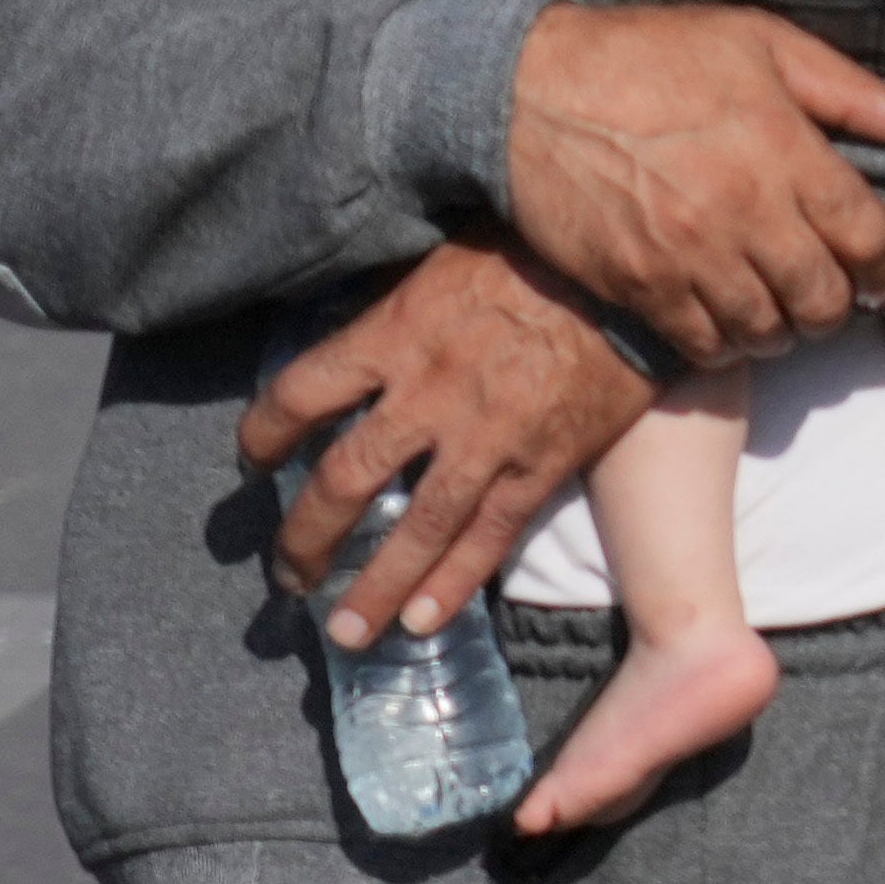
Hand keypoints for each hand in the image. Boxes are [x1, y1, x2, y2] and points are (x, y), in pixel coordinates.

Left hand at [244, 242, 651, 644]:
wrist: (631, 275)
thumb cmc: (536, 250)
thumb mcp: (443, 259)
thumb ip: (398, 304)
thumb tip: (360, 330)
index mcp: (394, 334)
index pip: (300, 394)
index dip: (263, 435)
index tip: (253, 460)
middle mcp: (428, 395)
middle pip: (344, 479)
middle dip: (307, 537)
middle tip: (287, 576)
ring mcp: (486, 438)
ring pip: (417, 527)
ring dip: (375, 588)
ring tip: (347, 633)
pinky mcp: (541, 466)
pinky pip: (490, 537)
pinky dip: (454, 584)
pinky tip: (422, 622)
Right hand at [504, 1, 884, 369]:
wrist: (526, 90)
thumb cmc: (648, 57)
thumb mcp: (758, 44)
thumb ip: (852, 92)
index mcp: (785, 151)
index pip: (869, 239)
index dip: (883, 268)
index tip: (875, 274)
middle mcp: (745, 211)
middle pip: (824, 300)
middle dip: (836, 308)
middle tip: (825, 298)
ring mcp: (690, 255)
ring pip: (769, 333)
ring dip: (783, 332)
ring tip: (777, 312)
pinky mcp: (640, 285)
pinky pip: (705, 345)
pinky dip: (726, 345)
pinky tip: (724, 321)